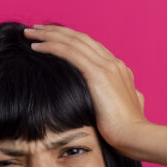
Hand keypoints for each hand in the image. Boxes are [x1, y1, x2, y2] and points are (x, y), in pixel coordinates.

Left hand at [22, 24, 147, 152]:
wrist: (136, 137)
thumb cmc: (129, 133)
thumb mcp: (130, 109)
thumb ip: (128, 98)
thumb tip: (134, 98)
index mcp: (119, 70)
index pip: (90, 47)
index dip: (69, 40)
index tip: (52, 39)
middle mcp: (113, 63)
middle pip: (80, 38)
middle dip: (56, 32)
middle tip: (36, 29)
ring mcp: (107, 66)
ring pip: (72, 41)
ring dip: (48, 35)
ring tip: (30, 33)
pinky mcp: (98, 74)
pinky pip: (69, 53)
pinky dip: (51, 47)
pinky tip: (36, 47)